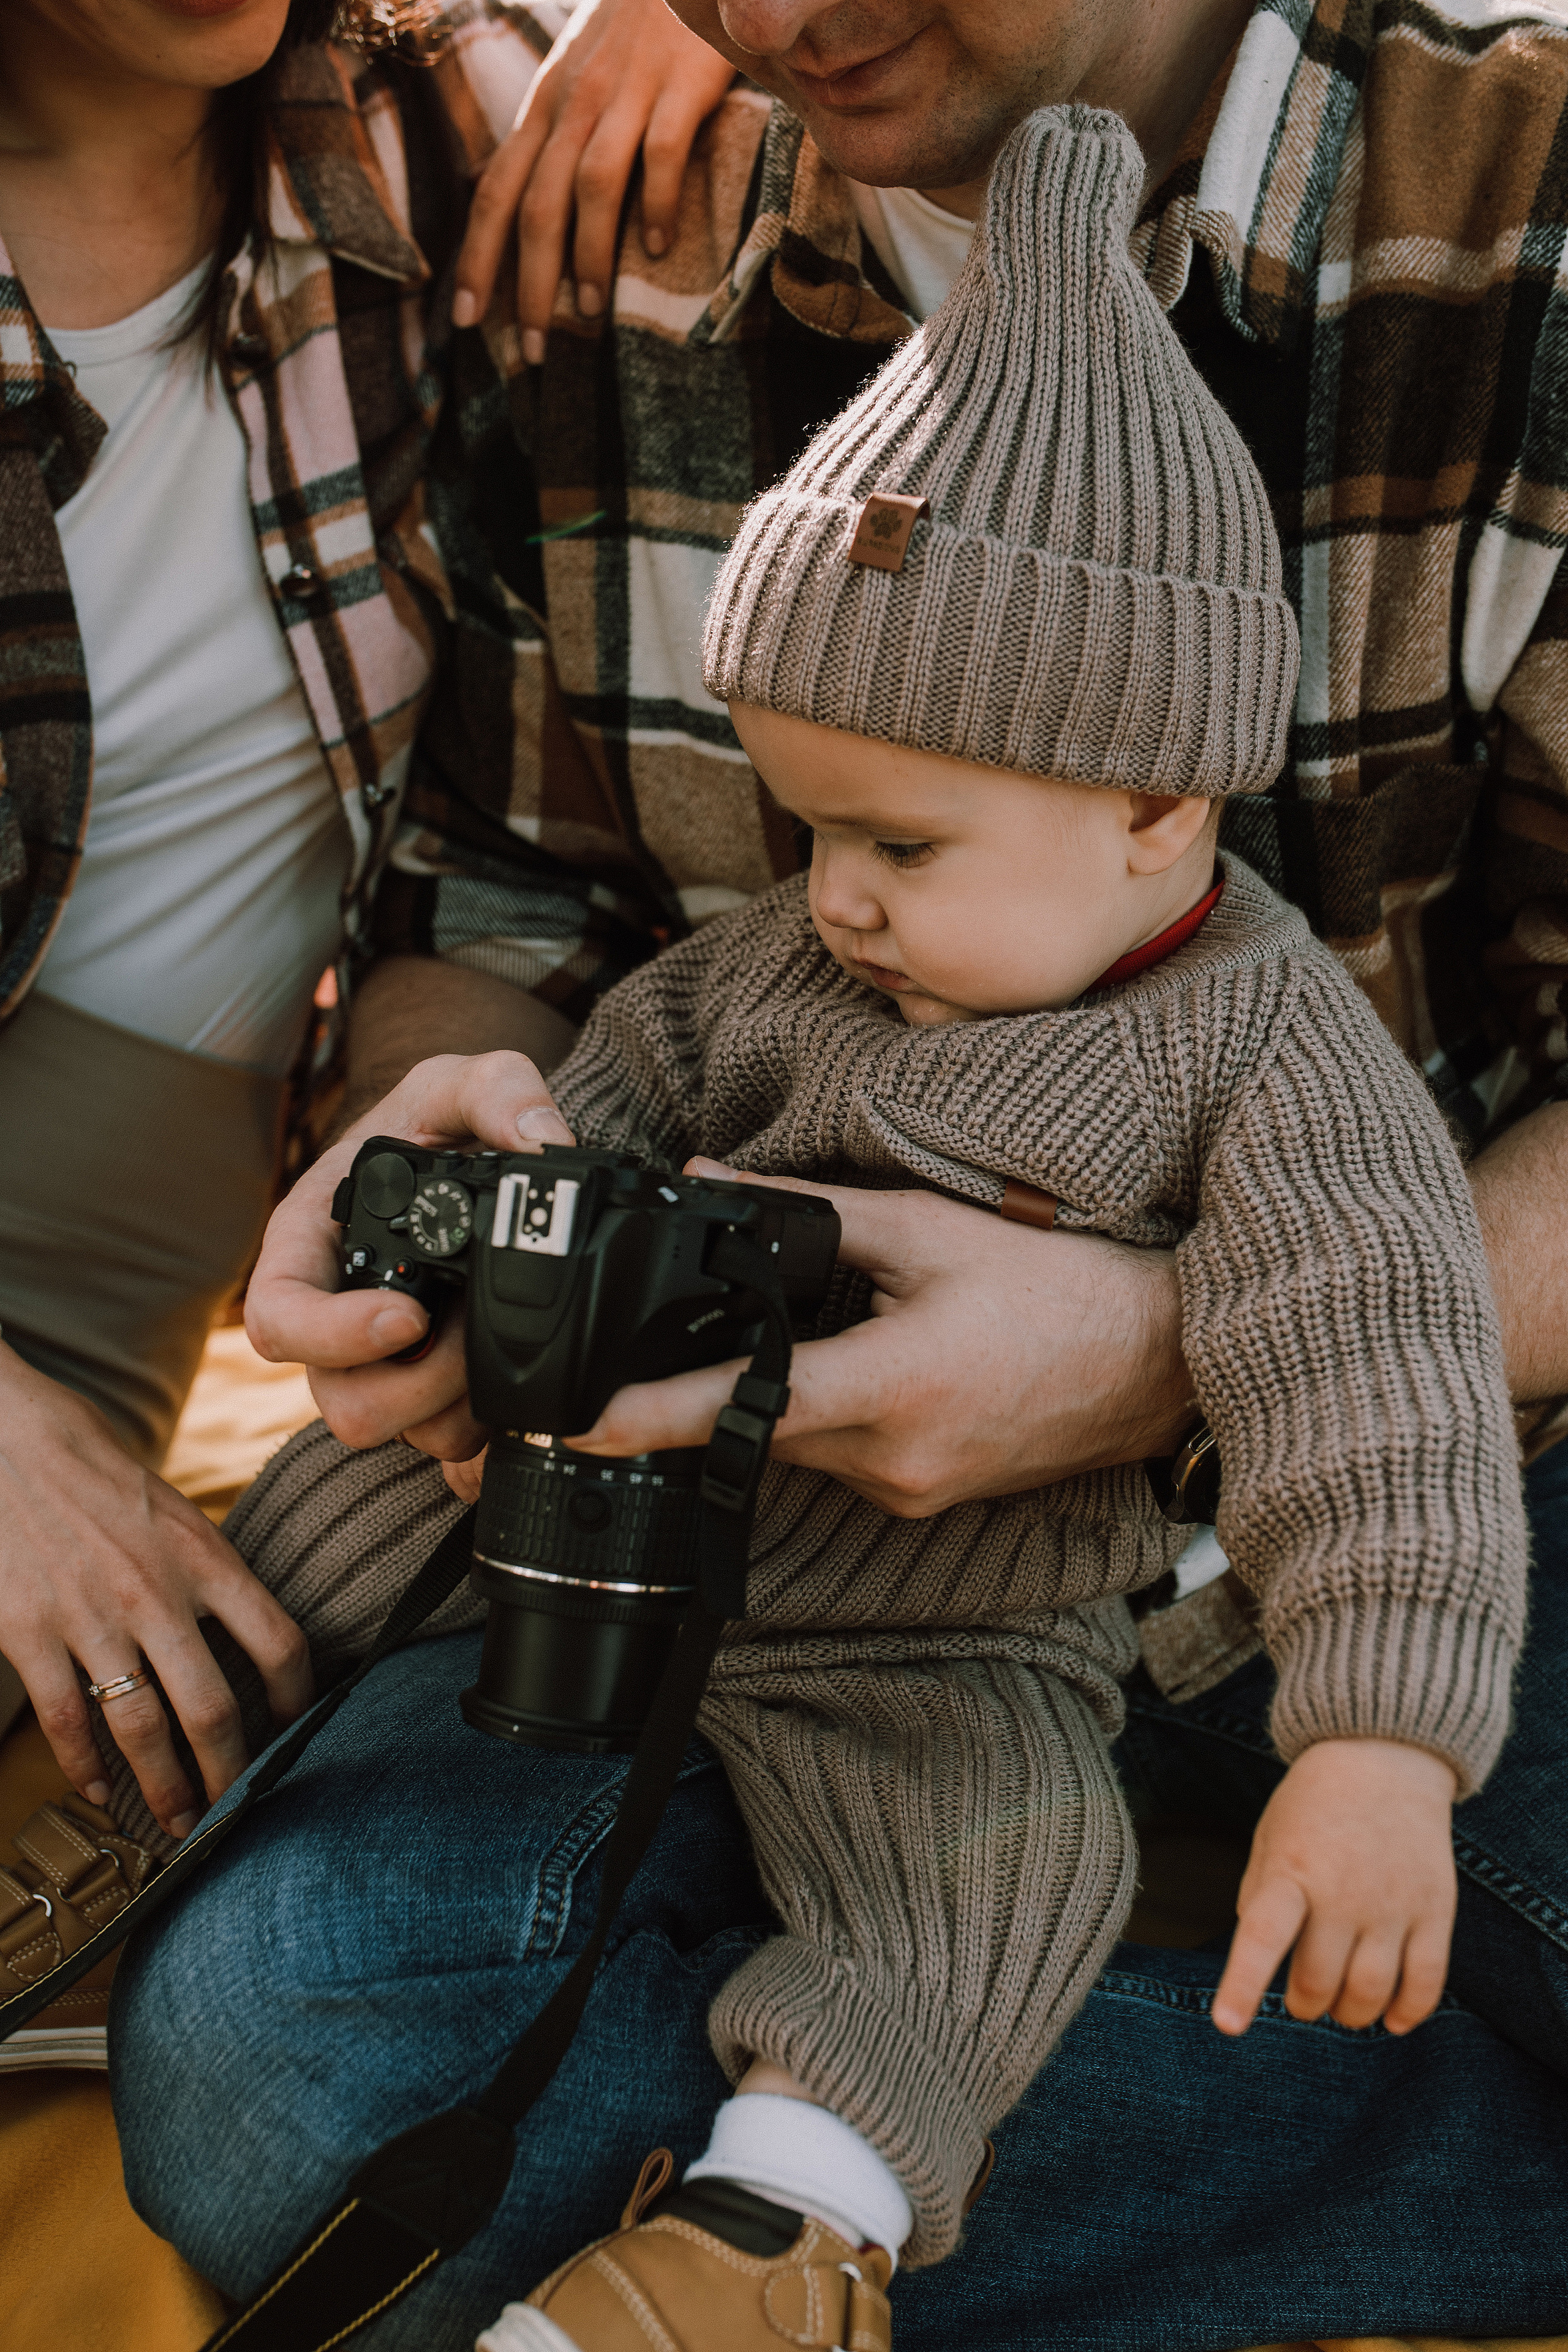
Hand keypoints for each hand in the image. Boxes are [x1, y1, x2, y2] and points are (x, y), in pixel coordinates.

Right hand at [0, 1347, 312, 1839]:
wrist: (5, 1432)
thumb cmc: (90, 1465)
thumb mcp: (169, 1509)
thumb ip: (202, 1571)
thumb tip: (235, 1635)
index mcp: (203, 1555)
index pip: (278, 1641)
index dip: (296, 1699)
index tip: (294, 1729)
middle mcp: (156, 1592)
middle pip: (213, 1707)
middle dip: (228, 1772)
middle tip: (232, 1809)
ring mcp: (90, 1616)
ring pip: (142, 1728)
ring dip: (162, 1787)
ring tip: (175, 1821)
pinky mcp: (29, 1631)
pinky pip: (67, 1719)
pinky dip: (83, 1764)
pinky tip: (95, 1788)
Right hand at [244, 1051, 574, 1462]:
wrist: (470, 1161)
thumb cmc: (440, 1124)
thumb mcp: (462, 1082)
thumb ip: (497, 1088)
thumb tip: (541, 1143)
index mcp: (311, 1247)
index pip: (276, 1320)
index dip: (332, 1335)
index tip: (409, 1316)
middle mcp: (333, 1317)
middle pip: (342, 1400)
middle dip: (419, 1383)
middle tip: (475, 1336)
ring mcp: (376, 1365)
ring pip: (397, 1432)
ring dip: (456, 1407)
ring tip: (499, 1347)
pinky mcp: (426, 1395)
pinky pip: (442, 1450)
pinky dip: (481, 1437)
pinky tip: (516, 1395)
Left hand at [452, 0, 735, 357]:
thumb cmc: (636, 30)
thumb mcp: (580, 77)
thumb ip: (560, 139)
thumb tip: (537, 219)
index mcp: (544, 107)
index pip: (495, 189)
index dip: (477, 258)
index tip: (466, 319)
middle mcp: (573, 104)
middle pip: (536, 205)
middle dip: (528, 284)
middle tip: (532, 349)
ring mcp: (626, 93)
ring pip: (590, 187)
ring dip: (588, 256)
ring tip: (590, 312)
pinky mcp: (679, 86)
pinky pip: (659, 155)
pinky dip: (655, 206)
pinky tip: (656, 250)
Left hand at [566, 1160, 1195, 1514]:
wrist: (1165, 1365)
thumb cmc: (1065, 1290)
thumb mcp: (933, 1231)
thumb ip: (813, 1212)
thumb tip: (715, 1182)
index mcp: (890, 1390)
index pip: (744, 1409)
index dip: (653, 1421)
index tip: (579, 1430)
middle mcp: (892, 1461)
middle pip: (757, 1429)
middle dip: (716, 1387)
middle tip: (675, 1340)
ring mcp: (911, 1492)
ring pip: (798, 1449)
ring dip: (775, 1401)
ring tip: (791, 1334)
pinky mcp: (928, 1499)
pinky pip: (843, 1463)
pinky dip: (824, 1419)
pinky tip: (851, 1365)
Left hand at [1212, 1739, 1458, 2036]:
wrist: (1384, 1757)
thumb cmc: (1313, 1805)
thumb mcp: (1270, 1839)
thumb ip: (1261, 1898)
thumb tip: (1263, 1962)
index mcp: (1291, 1871)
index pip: (1263, 1938)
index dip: (1243, 1986)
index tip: (1227, 2025)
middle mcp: (1343, 1892)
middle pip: (1319, 1981)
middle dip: (1305, 2004)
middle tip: (1303, 2000)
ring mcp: (1393, 1903)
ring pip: (1370, 1993)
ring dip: (1350, 2015)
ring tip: (1342, 2008)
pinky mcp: (1434, 1910)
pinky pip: (1426, 1982)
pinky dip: (1408, 2012)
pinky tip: (1392, 2020)